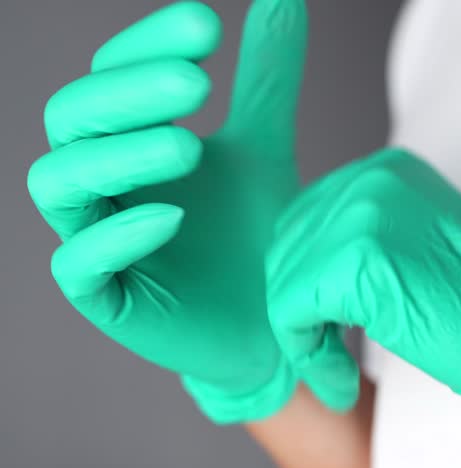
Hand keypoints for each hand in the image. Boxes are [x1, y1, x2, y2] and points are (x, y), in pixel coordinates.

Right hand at [27, 0, 354, 422]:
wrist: (273, 319)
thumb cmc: (254, 232)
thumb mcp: (262, 147)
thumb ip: (265, 78)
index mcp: (128, 138)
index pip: (110, 74)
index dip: (147, 44)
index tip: (207, 25)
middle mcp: (101, 183)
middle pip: (73, 119)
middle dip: (130, 93)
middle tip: (199, 82)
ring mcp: (96, 240)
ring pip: (61, 184)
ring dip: (119, 155)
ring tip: (190, 144)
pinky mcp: (107, 300)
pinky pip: (81, 265)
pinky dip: (120, 236)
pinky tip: (175, 214)